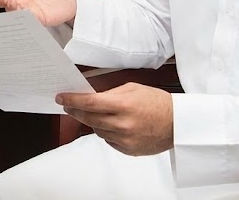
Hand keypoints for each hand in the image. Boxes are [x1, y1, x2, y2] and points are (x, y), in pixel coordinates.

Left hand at [56, 83, 173, 155]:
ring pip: (97, 130)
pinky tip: (111, 124)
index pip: (90, 103)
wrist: (177, 124)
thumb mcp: (133, 89)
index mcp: (124, 105)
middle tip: (69, 105)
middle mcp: (123, 124)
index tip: (61, 98)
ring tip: (96, 113)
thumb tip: (90, 96)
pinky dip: (105, 131)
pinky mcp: (128, 149)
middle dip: (76, 111)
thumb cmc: (157, 103)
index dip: (72, 100)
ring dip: (92, 121)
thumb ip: (110, 93)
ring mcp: (125, 139)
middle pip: (89, 118)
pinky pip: (107, 140)